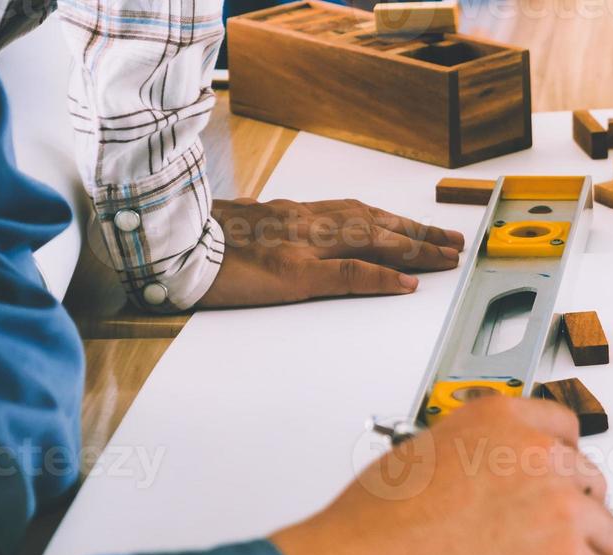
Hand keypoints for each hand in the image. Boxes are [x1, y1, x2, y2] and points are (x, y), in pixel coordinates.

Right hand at [199, 198, 464, 306]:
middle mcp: (303, 222)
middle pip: (376, 223)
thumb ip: (275, 235)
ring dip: (415, 248)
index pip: (357, 213)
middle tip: (454, 241)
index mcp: (291, 213)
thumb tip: (296, 247)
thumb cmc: (194, 241)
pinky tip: (408, 283)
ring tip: (448, 256)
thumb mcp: (242, 230)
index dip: (394, 221)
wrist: (158, 242)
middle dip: (419, 232)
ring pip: (373, 241)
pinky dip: (382, 276)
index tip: (422, 228)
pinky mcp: (292, 272)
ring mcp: (300, 245)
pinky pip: (347, 273)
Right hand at [271, 397, 612, 554]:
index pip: (563, 429)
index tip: (560, 484)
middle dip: (570, 520)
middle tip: (538, 548)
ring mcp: (561, 512)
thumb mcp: (417, 459)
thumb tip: (479, 477)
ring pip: (606, 538)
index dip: (563, 466)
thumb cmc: (372, 537)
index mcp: (500, 424)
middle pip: (591, 487)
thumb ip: (469, 458)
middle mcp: (538, 459)